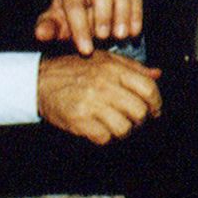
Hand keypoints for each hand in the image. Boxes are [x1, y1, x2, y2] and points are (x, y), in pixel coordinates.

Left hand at [35, 0, 143, 55]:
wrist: (87, 20)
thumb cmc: (68, 23)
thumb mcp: (56, 27)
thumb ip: (48, 29)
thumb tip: (41, 33)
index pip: (74, 4)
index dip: (80, 27)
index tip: (85, 50)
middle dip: (103, 14)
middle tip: (103, 37)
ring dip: (122, 14)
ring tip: (120, 36)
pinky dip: (136, 15)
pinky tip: (133, 33)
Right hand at [37, 51, 162, 143]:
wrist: (40, 80)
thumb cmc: (75, 69)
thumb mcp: (105, 59)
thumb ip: (133, 68)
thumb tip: (157, 74)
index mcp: (114, 69)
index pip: (148, 88)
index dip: (156, 103)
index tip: (154, 110)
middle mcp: (104, 85)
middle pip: (139, 111)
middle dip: (140, 119)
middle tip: (133, 119)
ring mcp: (91, 103)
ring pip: (124, 128)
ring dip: (123, 130)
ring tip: (116, 124)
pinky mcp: (79, 120)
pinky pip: (104, 137)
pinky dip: (105, 136)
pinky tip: (99, 128)